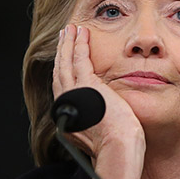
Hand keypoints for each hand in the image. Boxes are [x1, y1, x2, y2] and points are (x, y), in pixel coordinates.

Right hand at [53, 24, 145, 160]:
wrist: (118, 148)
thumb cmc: (119, 146)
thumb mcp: (104, 132)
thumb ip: (100, 121)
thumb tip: (107, 117)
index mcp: (70, 117)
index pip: (65, 88)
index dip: (65, 70)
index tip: (68, 58)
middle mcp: (66, 104)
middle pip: (60, 72)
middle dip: (62, 53)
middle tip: (64, 37)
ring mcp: (74, 94)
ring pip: (65, 63)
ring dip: (67, 44)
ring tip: (70, 30)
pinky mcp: (85, 85)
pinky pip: (78, 59)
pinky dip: (78, 44)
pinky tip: (81, 34)